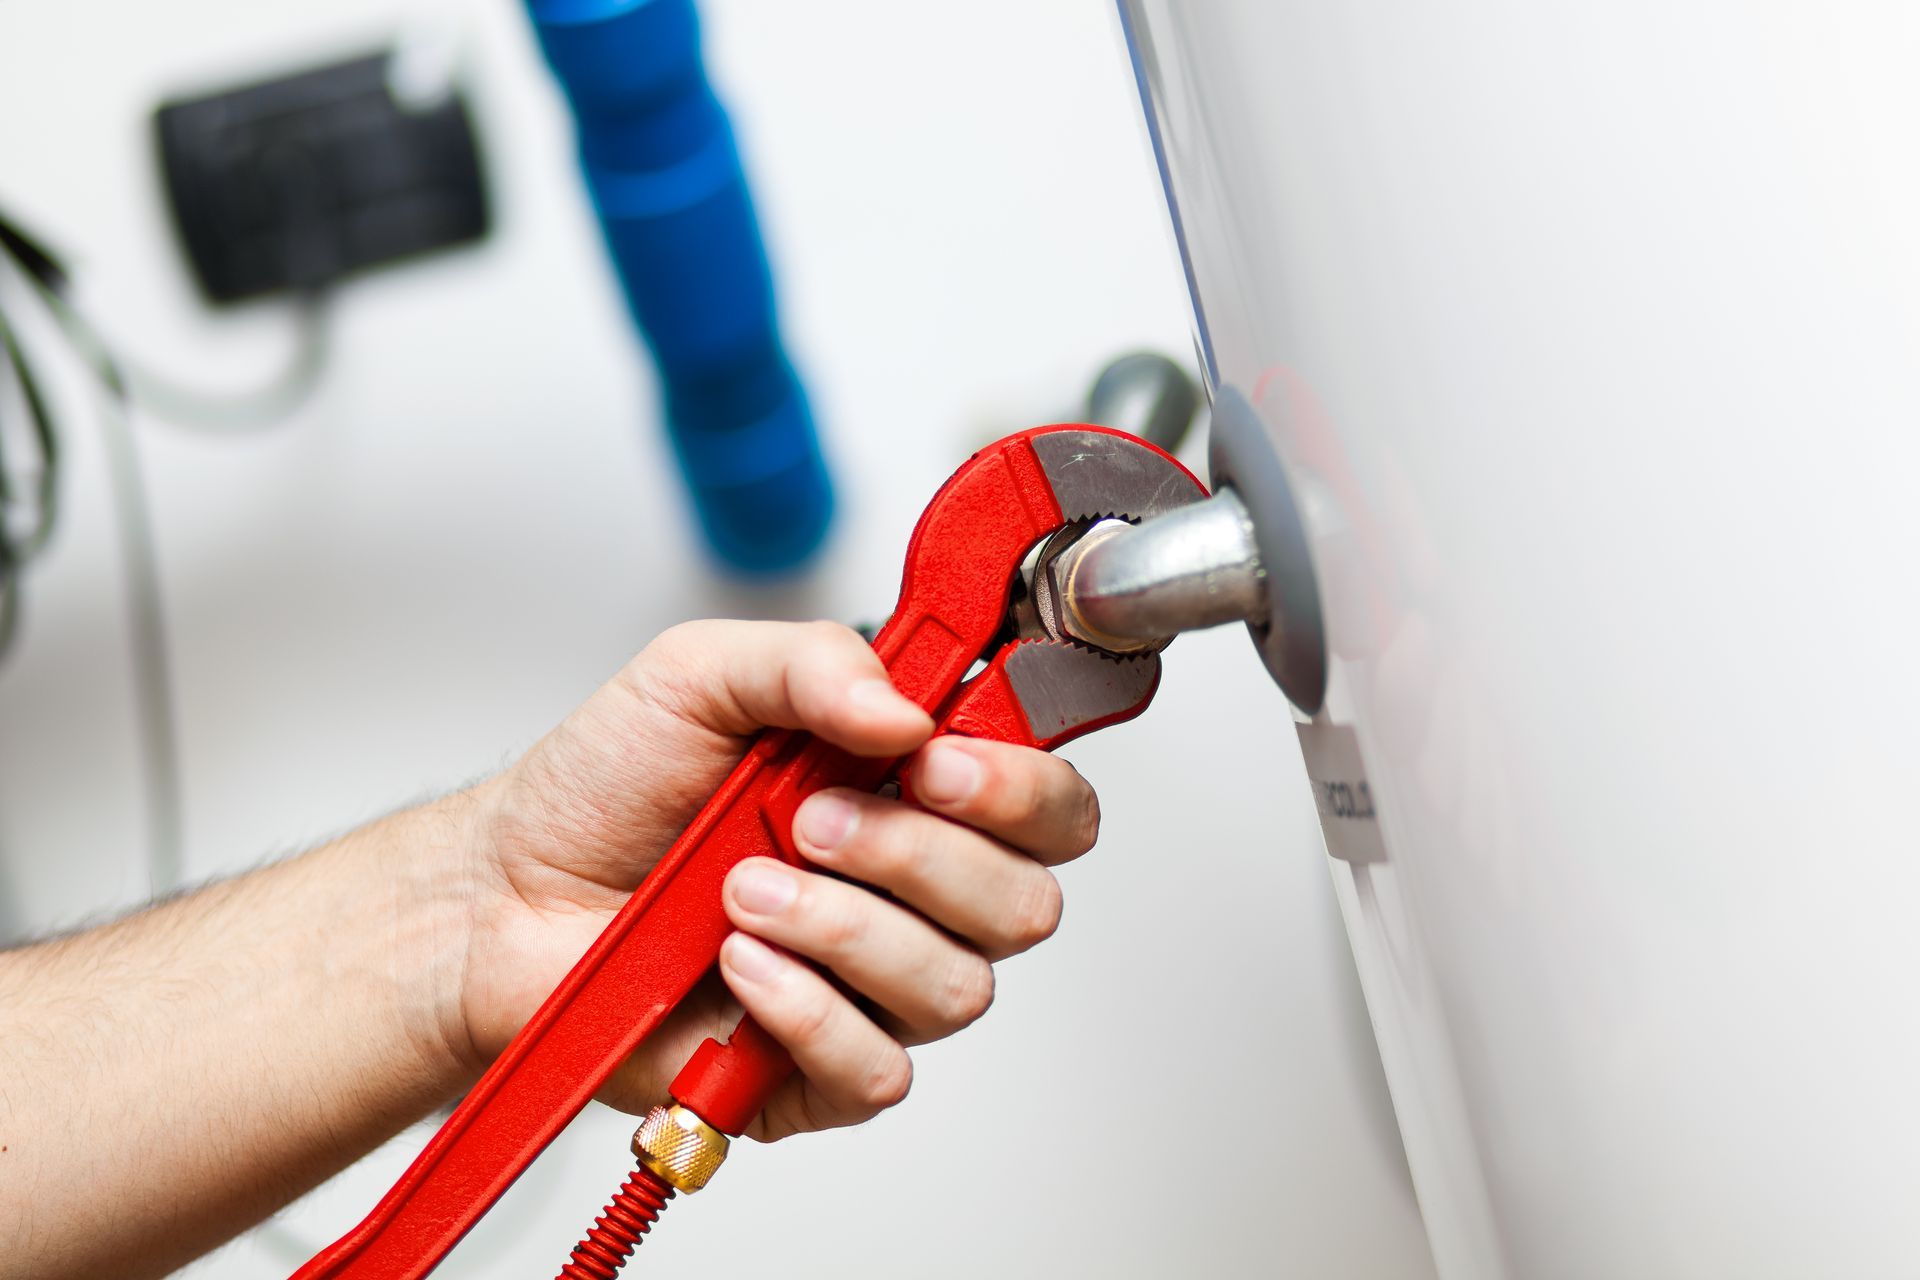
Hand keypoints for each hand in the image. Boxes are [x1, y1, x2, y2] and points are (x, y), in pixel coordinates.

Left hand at [454, 620, 1099, 1139]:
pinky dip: (808, 1013)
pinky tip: (738, 971)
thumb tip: (910, 712)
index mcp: (914, 790)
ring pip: (956, 987)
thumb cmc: (607, 788)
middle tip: (810, 820)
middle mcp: (912, 891)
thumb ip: (814, 663)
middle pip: (1024, 903)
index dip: (1022, 790)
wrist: (506, 893)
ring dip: (845, 930)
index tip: (937, 763)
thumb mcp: (700, 674)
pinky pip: (879, 1070)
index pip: (1049, 806)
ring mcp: (871, 986)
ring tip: (743, 892)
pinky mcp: (817, 1072)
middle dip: (918, 856)